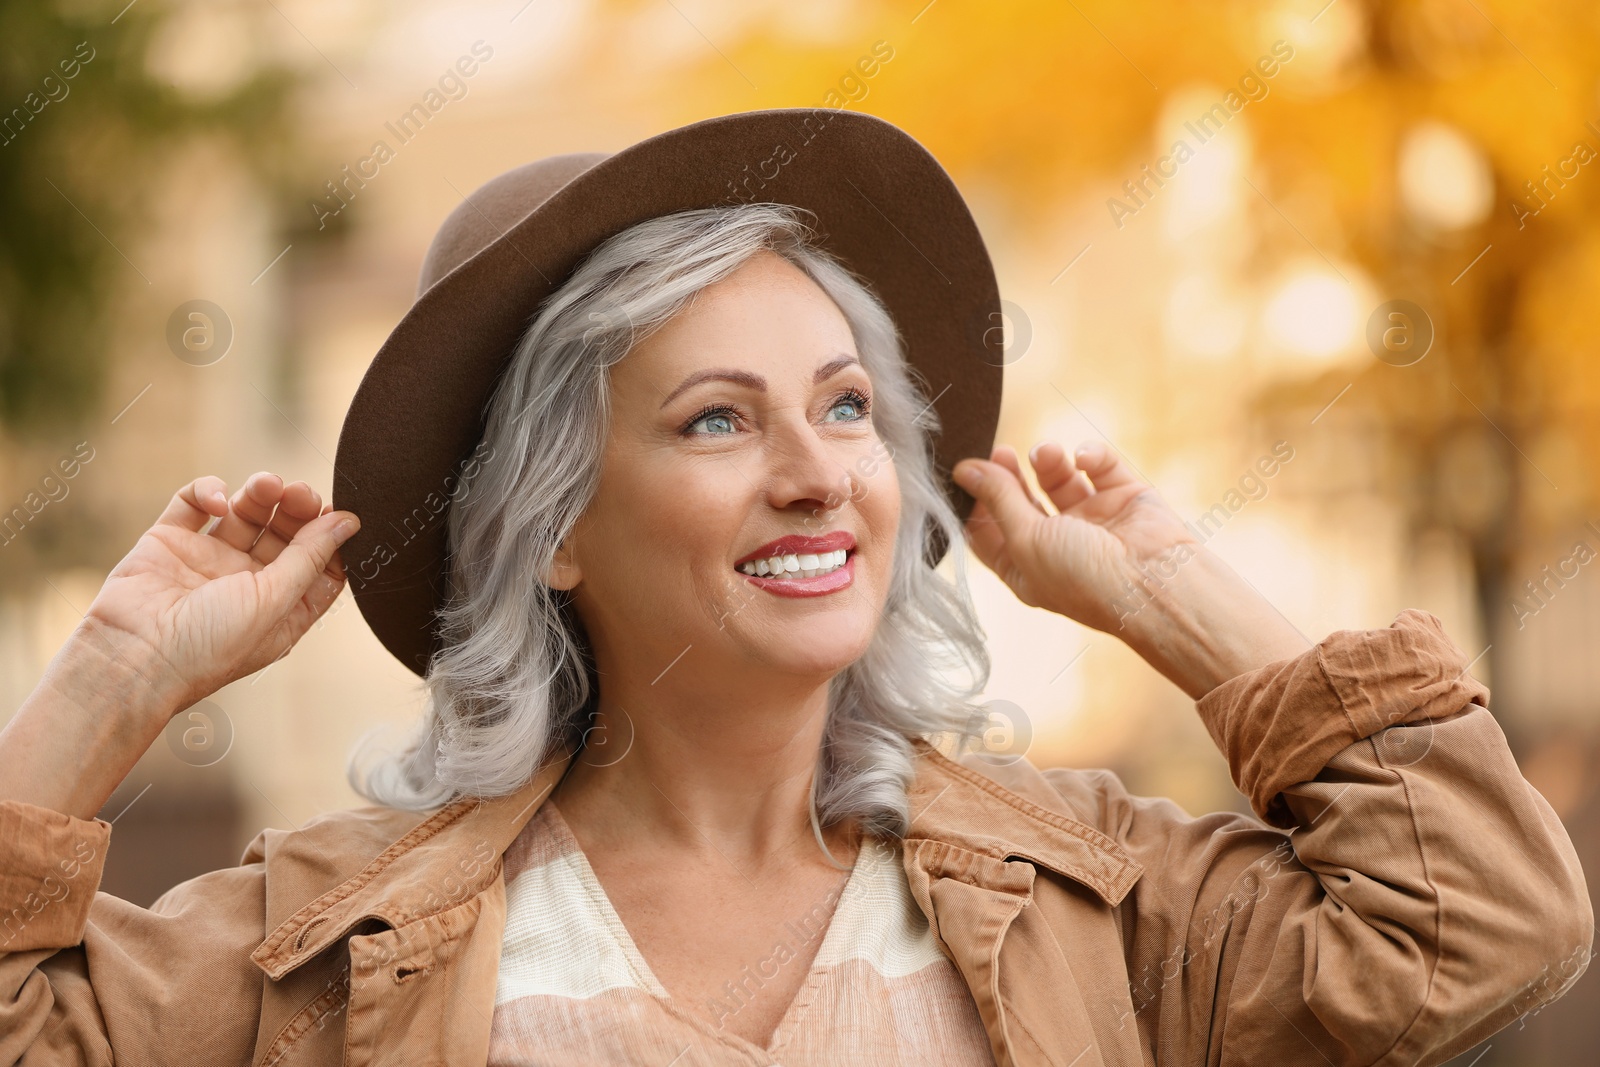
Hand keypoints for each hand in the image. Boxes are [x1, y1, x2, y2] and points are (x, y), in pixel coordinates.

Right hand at [80, 472, 360, 719]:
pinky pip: (194, 503)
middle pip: (287, 534)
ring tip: (266, 484)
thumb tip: (350, 521)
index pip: (320, 566)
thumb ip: (311, 557)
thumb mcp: (275, 601)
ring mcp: (208, 561)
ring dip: (261, 493)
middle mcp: (247, 585)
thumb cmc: (210, 644)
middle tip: (300, 493)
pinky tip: (218, 503)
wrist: (132, 657)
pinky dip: (208, 491)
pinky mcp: (169, 542)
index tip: (340, 515)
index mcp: (280, 609)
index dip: (331, 538)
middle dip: (298, 509)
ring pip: (245, 513)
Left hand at [952, 440, 1312, 697]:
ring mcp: (1092, 522)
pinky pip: (1101, 468)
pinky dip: (1091, 456)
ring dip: (1048, 462)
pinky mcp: (1124, 499)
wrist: (1157, 583)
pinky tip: (1085, 457)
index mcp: (1027, 569)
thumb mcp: (1026, 539)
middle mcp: (1057, 547)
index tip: (966, 471)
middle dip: (1007, 475)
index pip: (987, 533)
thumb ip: (996, 499)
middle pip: (1020, 502)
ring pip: (1059, 481)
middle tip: (1001, 451)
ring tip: (1045, 453)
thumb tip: (964, 469)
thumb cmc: (1084, 577)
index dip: (974, 502)